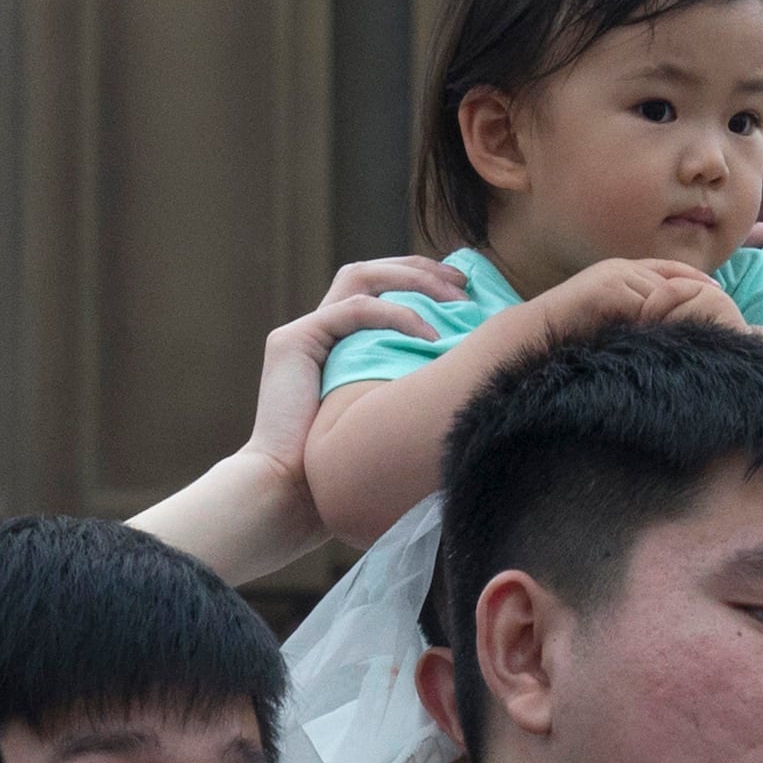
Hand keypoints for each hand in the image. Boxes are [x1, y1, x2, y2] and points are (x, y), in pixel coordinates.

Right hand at [245, 257, 463, 484]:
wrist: (294, 492)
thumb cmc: (348, 463)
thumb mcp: (392, 405)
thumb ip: (411, 374)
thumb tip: (470, 360)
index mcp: (340, 341)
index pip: (380, 287)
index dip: (421, 279)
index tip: (465, 289)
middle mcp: (319, 329)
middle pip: (372, 272)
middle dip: (422, 270)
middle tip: (464, 283)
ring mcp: (303, 332)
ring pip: (361, 276)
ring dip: (413, 280)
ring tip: (455, 299)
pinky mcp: (293, 341)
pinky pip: (355, 310)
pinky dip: (397, 315)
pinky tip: (430, 336)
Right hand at [532, 256, 739, 339]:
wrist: (533, 334)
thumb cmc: (571, 332)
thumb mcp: (611, 315)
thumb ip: (636, 310)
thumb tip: (668, 322)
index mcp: (620, 271)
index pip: (667, 269)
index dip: (694, 279)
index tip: (717, 291)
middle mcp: (619, 268)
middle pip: (669, 280)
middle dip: (691, 297)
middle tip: (717, 311)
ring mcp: (613, 276)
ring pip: (661, 293)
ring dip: (676, 312)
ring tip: (699, 330)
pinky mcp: (607, 290)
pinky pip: (645, 303)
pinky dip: (658, 319)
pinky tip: (669, 334)